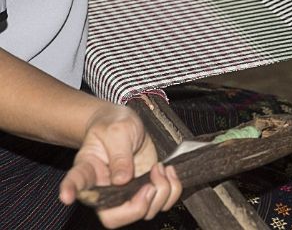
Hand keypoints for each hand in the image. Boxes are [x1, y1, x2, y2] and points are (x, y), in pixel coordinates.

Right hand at [59, 104, 181, 227]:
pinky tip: (169, 172)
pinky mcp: (144, 190)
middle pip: (113, 218)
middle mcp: (104, 189)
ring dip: (161, 194)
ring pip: (143, 213)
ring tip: (160, 168)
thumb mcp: (118, 131)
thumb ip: (119, 154)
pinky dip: (172, 191)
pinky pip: (161, 203)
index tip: (67, 197)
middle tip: (150, 185)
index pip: (75, 183)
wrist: (125, 124)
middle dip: (138, 207)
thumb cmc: (115, 125)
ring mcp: (126, 193)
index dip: (70, 191)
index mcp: (88, 170)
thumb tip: (121, 180)